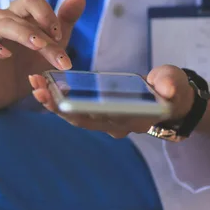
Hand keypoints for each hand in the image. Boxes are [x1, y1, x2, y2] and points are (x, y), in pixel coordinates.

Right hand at [0, 0, 85, 110]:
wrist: (5, 93)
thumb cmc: (27, 65)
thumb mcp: (52, 45)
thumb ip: (65, 20)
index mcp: (21, 14)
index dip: (45, 12)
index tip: (59, 34)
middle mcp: (3, 19)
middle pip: (17, 9)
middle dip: (39, 27)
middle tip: (55, 44)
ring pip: (0, 23)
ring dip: (21, 34)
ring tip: (37, 46)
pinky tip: (6, 55)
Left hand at [29, 65, 196, 137]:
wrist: (170, 98)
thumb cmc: (171, 89)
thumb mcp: (174, 83)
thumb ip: (170, 84)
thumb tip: (166, 88)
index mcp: (131, 120)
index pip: (100, 120)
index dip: (79, 112)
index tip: (60, 102)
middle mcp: (113, 125)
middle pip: (80, 119)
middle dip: (57, 106)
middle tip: (38, 89)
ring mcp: (103, 121)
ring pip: (72, 115)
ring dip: (52, 102)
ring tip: (35, 84)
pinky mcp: (96, 112)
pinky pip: (73, 108)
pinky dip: (58, 98)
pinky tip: (43, 84)